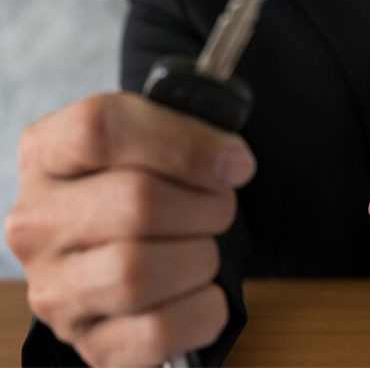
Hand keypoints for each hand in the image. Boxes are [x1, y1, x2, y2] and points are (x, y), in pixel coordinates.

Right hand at [4, 93, 255, 365]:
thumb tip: (232, 162)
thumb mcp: (156, 137)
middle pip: (137, 202)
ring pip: (139, 272)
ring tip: (204, 246)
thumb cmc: (147, 184)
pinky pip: (157, 331)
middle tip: (220, 207)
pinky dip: (202, 309)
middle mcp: (37, 221)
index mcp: (47, 153)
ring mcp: (55, 288)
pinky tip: (201, 289)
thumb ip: (190, 126)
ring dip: (201, 257)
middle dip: (207, 205)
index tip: (234, 163)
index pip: (99, 128)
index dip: (183, 144)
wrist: (130, 247)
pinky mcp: (89, 340)